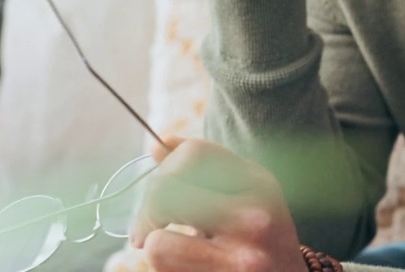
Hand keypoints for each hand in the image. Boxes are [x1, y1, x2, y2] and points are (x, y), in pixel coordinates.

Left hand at [130, 137, 306, 271]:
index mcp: (259, 183)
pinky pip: (163, 259)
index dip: (164, 170)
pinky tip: (186, 266)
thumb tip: (159, 144)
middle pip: (168, 188)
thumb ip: (205, 170)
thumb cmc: (258, 240)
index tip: (159, 193)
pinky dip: (162, 263)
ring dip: (153, 241)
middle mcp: (255, 215)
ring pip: (158, 234)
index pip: (194, 153)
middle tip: (145, 229)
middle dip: (147, 208)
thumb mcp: (243, 197)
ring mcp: (243, 253)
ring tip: (171, 249)